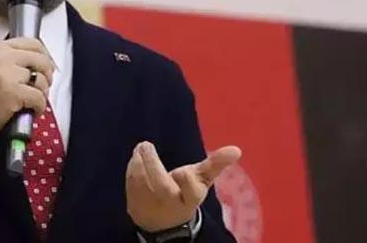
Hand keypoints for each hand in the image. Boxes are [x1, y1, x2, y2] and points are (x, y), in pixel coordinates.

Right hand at [0, 37, 54, 139]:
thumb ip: (15, 59)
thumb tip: (44, 63)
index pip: (33, 43)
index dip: (44, 57)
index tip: (45, 68)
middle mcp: (3, 57)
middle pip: (41, 60)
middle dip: (47, 75)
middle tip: (43, 86)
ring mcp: (8, 74)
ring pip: (41, 80)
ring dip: (42, 93)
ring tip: (33, 101)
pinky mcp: (13, 92)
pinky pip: (39, 97)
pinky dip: (39, 107)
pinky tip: (32, 111)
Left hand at [126, 141, 241, 231]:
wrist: (163, 222)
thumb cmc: (184, 193)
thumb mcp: (201, 181)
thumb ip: (215, 165)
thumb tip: (236, 149)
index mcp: (190, 198)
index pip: (192, 192)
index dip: (188, 182)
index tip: (183, 171)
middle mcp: (171, 203)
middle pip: (161, 185)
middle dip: (152, 164)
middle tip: (146, 144)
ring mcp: (151, 206)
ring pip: (141, 182)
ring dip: (138, 162)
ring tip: (142, 148)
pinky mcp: (134, 206)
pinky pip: (130, 184)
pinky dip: (131, 169)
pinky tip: (135, 158)